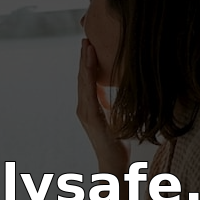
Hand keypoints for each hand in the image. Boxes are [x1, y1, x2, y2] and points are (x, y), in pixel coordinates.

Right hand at [75, 38, 128, 171]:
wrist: (113, 163)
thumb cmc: (117, 142)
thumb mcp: (114, 117)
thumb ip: (110, 103)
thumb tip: (114, 90)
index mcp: (89, 106)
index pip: (87, 80)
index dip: (87, 62)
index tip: (90, 44)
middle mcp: (83, 107)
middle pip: (82, 77)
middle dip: (84, 57)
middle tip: (86, 36)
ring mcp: (84, 111)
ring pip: (83, 81)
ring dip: (85, 61)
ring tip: (87, 44)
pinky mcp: (89, 116)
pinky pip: (88, 90)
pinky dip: (88, 75)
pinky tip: (90, 62)